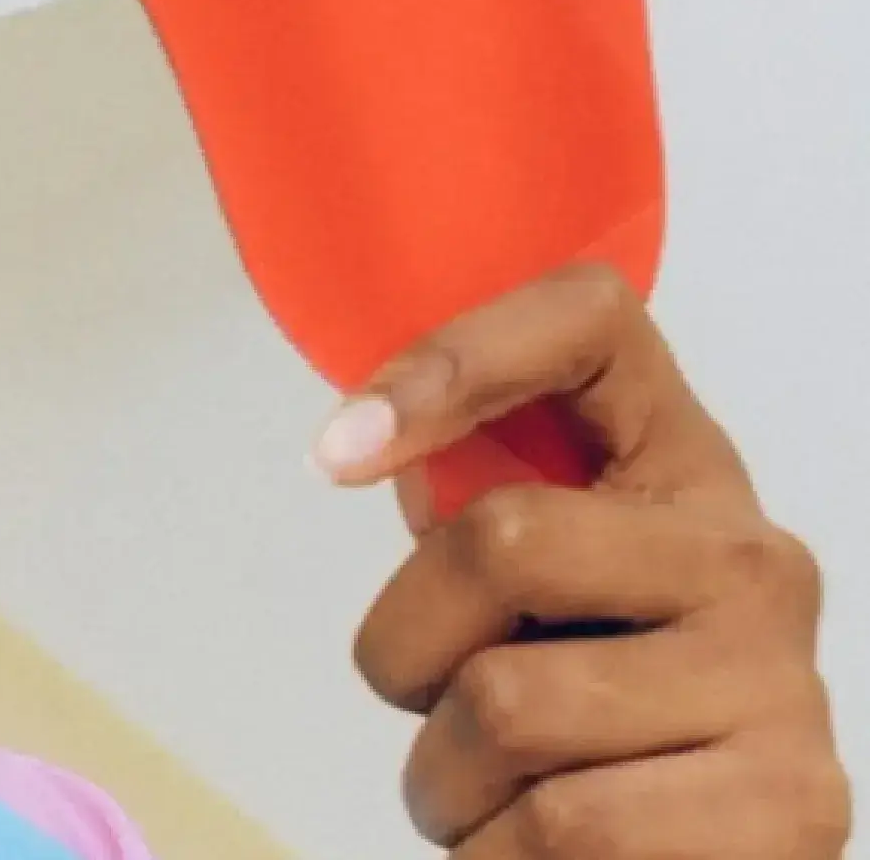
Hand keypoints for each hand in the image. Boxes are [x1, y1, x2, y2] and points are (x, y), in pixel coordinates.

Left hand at [319, 264, 846, 856]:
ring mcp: (782, 686)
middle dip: (405, 651)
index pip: (590, 321)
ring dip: (446, 784)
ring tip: (503, 798)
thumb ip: (477, 516)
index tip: (337, 451)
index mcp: (685, 479)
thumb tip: (372, 444)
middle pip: (496, 538)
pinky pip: (559, 830)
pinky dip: (498, 858)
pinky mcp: (790, 812)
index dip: (451, 358)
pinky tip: (545, 853)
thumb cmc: (592, 732)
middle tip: (439, 709)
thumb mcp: (536, 603)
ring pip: (506, 706)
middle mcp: (754, 564)